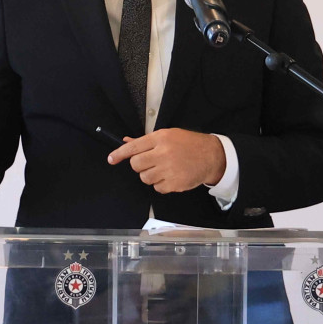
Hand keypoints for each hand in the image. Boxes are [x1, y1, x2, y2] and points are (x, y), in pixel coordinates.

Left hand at [107, 128, 225, 193]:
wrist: (211, 156)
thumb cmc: (188, 144)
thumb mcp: (168, 135)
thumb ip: (146, 141)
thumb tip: (126, 141)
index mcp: (160, 138)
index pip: (133, 147)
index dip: (119, 153)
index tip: (111, 159)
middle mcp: (163, 153)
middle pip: (136, 164)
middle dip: (139, 165)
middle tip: (149, 162)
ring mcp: (169, 169)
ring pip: (145, 178)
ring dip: (150, 175)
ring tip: (163, 169)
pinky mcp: (175, 183)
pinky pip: (157, 188)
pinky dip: (161, 184)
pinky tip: (171, 176)